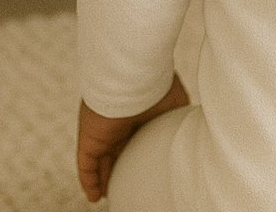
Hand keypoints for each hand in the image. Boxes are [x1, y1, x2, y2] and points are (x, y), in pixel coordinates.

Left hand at [77, 73, 189, 202]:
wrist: (137, 80)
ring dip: (104, 179)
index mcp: (140, 115)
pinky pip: (86, 166)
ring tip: (111, 194)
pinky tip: (95, 196)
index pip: (137, 140)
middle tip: (129, 185)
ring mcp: (104, 133)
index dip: (140, 155)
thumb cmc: (159, 88)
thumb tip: (189, 133)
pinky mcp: (90, 141)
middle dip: (121, 168)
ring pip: (101, 161)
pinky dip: (89, 181)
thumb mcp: (176, 106)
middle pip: (118, 152)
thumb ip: (177, 120)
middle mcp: (120, 124)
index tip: (146, 169)